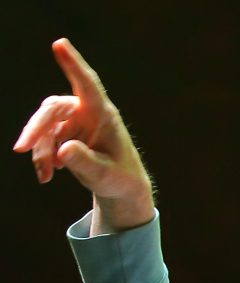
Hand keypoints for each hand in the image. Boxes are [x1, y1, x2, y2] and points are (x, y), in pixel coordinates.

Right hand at [13, 38, 154, 233]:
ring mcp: (73, 120)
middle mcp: (87, 112)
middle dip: (36, 129)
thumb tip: (62, 150)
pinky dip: (43, 157)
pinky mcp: (64, 131)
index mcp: (104, 115)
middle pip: (53, 109)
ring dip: (40, 150)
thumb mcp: (105, 175)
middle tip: (21, 149)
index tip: (60, 44)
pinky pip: (45, 139)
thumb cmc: (120, 178)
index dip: (73, 65)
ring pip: (45, 126)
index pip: (88, 85)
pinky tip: (48, 175)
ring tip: (45, 176)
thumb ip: (86, 162)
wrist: (121, 186)